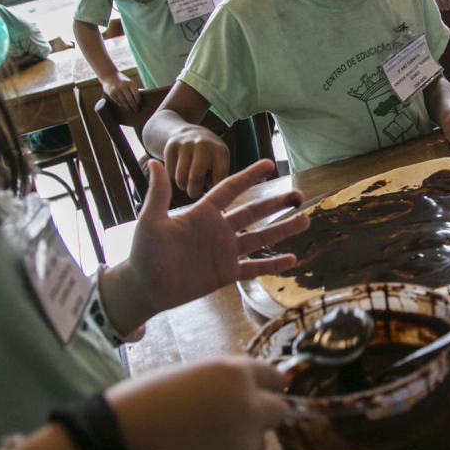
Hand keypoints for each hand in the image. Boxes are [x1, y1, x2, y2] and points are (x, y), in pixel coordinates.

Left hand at [101, 158, 306, 329]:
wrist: (145, 287)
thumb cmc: (144, 252)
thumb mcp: (151, 220)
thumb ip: (158, 193)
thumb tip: (152, 161)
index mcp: (203, 214)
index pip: (230, 190)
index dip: (249, 176)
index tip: (269, 164)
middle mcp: (218, 230)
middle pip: (253, 213)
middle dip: (276, 204)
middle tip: (299, 194)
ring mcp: (225, 252)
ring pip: (260, 238)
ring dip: (282, 230)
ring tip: (304, 220)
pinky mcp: (226, 273)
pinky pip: (254, 268)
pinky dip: (273, 264)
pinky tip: (293, 259)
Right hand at [104, 72, 140, 110]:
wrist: (108, 75)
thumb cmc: (122, 80)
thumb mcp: (128, 82)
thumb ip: (132, 89)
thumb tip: (138, 101)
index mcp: (129, 83)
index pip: (136, 94)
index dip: (138, 100)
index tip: (139, 104)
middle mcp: (123, 86)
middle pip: (130, 100)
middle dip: (134, 106)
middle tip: (137, 110)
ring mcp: (116, 90)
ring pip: (124, 102)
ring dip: (128, 107)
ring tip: (131, 110)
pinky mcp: (111, 94)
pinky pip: (118, 102)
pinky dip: (122, 105)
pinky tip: (125, 107)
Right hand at [107, 358, 288, 449]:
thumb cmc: (137, 409)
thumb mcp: (184, 378)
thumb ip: (220, 384)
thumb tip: (244, 391)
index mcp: (234, 375)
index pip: (271, 376)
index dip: (267, 384)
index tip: (270, 390)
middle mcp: (251, 410)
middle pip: (278, 412)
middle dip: (261, 416)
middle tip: (229, 425)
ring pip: (256, 446)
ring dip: (238, 447)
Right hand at [163, 123, 230, 198]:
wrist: (186, 132)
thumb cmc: (207, 157)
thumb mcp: (218, 163)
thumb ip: (216, 181)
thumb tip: (216, 204)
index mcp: (220, 151)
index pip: (219, 179)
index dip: (214, 193)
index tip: (212, 199)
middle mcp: (204, 145)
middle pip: (195, 179)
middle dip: (194, 192)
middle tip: (195, 192)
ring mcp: (186, 143)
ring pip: (180, 178)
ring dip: (183, 186)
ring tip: (187, 182)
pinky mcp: (170, 146)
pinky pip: (169, 173)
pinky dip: (173, 178)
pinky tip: (178, 171)